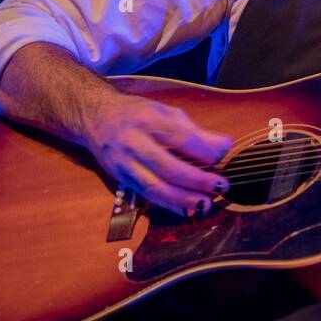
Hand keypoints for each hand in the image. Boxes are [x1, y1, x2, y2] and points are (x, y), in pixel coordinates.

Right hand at [83, 93, 232, 217]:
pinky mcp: (121, 178)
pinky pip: (146, 195)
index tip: (222, 158)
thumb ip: (196, 131)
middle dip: (197, 180)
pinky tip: (186, 209)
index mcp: (149, 120)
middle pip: (168, 167)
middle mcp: (134, 142)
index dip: (202, 151)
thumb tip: (225, 145)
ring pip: (155, 187)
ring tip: (205, 204)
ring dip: (183, 199)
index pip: (179, 138)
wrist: (95, 116)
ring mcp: (125, 163)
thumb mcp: (166, 112)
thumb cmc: (137, 113)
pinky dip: (168, 204)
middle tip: (220, 186)